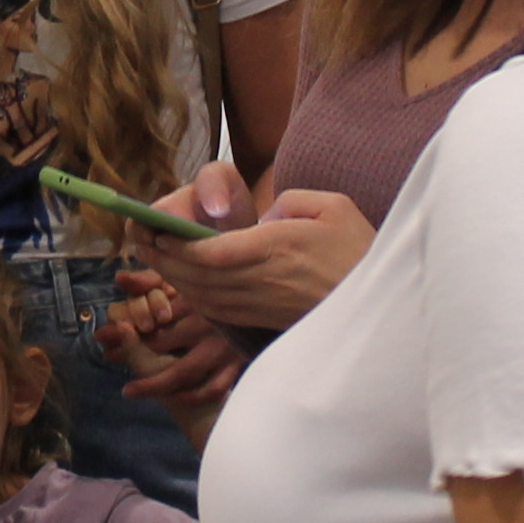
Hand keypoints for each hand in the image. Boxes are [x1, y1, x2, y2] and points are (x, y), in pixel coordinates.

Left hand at [102, 272, 246, 407]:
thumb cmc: (219, 286)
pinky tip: (174, 398)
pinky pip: (212, 387)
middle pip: (162, 343)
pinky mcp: (237, 364)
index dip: (125, 327)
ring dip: (154, 384)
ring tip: (129, 390)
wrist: (264, 293)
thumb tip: (119, 278)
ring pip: (183, 372)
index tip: (103, 335)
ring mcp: (222, 347)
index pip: (153, 314)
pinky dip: (192, 396)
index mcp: (193, 298)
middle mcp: (207, 323)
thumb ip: (152, 280)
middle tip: (110, 358)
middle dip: (132, 353)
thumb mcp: (186, 279)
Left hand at [133, 190, 375, 337]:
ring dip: (174, 279)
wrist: (383, 307)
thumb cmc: (359, 251)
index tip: (156, 231)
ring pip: (205, 296)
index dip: (179, 245)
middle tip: (140, 242)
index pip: (215, 252)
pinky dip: (195, 296)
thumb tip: (262, 216)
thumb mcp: (332, 207)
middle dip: (164, 260)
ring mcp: (264, 304)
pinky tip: (185, 283)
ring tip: (153, 259)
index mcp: (279, 248)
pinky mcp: (265, 319)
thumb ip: (290, 203)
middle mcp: (265, 280)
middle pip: (200, 275)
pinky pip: (219, 310)